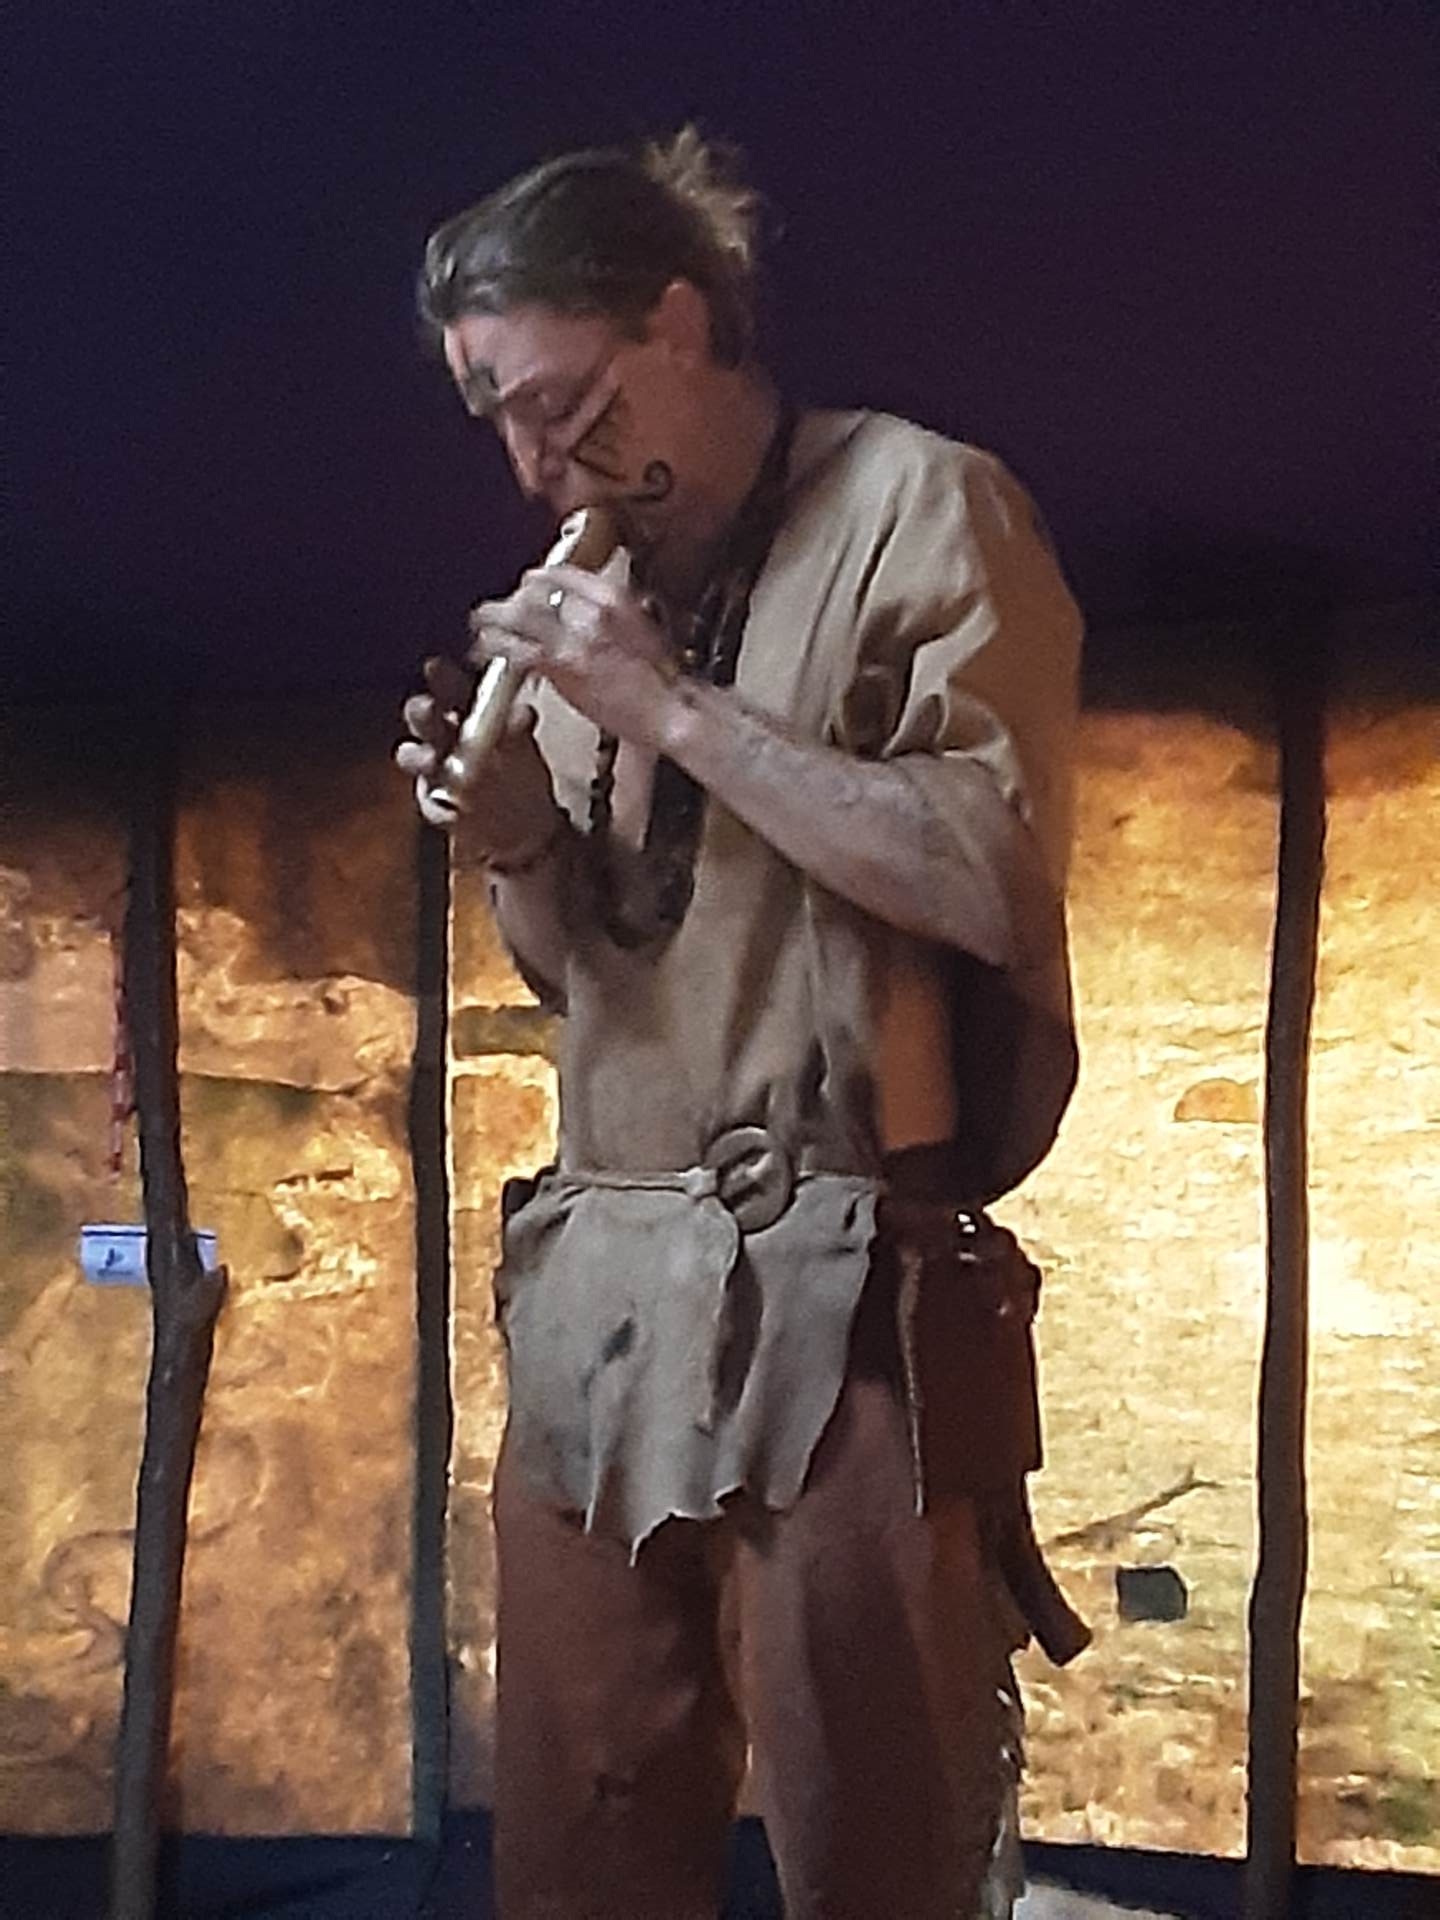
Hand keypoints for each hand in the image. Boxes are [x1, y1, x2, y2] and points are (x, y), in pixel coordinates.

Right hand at [395, 655, 559, 857]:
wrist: (521, 821)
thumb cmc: (518, 771)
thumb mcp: (524, 743)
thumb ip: (519, 727)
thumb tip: (521, 713)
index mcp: (466, 713)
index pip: (449, 687)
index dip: (441, 677)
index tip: (435, 667)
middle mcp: (443, 736)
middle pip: (422, 716)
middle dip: (422, 712)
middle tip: (427, 708)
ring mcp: (433, 769)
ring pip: (412, 756)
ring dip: (417, 756)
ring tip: (430, 759)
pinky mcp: (433, 803)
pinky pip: (429, 801)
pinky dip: (438, 805)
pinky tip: (452, 808)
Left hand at [468, 552, 676, 750]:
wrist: (672, 711)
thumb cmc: (664, 681)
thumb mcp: (641, 630)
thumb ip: (608, 616)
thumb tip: (581, 614)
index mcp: (613, 596)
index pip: (560, 573)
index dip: (536, 581)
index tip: (527, 589)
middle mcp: (591, 608)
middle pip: (534, 588)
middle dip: (513, 599)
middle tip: (499, 610)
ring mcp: (574, 635)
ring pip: (518, 613)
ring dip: (494, 617)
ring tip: (480, 624)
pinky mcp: (561, 665)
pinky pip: (515, 648)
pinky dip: (494, 645)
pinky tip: (483, 649)